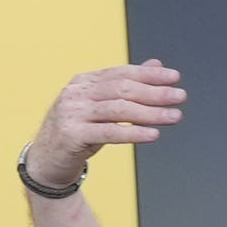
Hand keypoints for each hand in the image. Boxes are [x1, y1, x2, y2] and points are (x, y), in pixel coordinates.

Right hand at [28, 62, 187, 192]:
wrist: (46, 162)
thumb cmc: (78, 132)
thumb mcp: (101, 106)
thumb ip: (125, 86)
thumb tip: (155, 64)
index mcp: (83, 82)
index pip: (121, 72)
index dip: (149, 74)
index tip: (174, 77)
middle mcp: (76, 94)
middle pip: (122, 89)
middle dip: (155, 92)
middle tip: (180, 96)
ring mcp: (72, 113)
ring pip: (119, 109)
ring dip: (151, 113)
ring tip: (174, 117)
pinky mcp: (72, 135)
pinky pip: (109, 132)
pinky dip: (133, 132)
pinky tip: (153, 134)